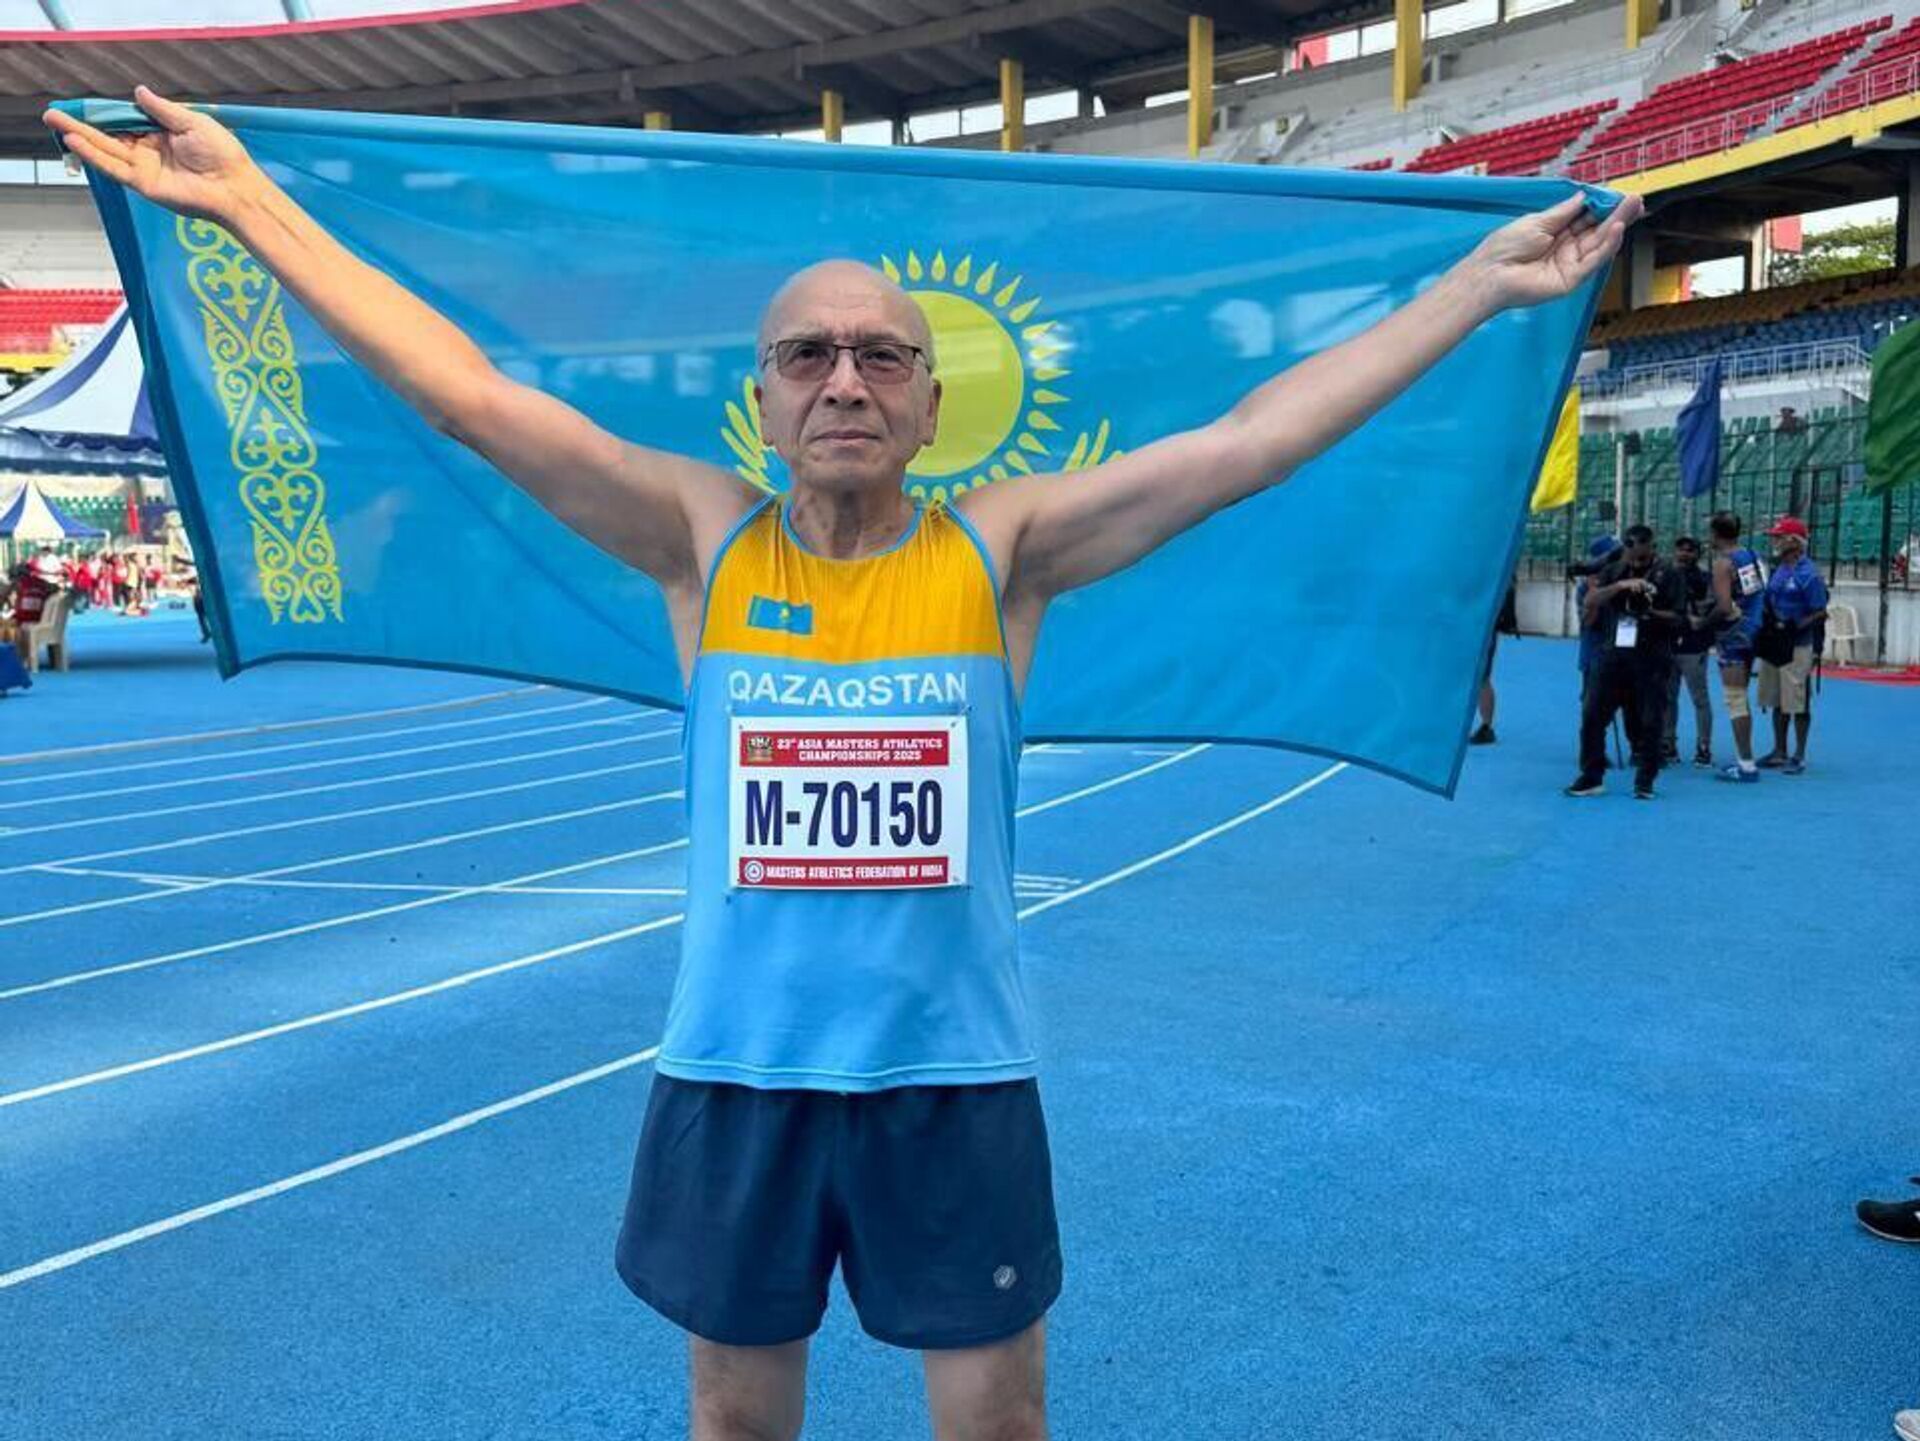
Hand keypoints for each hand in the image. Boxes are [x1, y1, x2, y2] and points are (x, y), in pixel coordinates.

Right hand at [42, 86, 262, 223]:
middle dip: (81, 123)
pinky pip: (114, 167)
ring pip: (105, 149)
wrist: (235, 186)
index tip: (84, 104)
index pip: (126, 121)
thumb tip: (138, 92)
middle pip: (108, 134)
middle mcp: (149, 151)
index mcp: (162, 134)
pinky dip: (94, 155)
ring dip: (79, 136)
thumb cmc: (223, 154)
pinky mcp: (144, 184)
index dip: (104, 113)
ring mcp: (145, 168)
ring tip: (54, 122)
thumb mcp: (192, 122)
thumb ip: (163, 109)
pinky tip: (75, 142)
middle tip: (52, 113)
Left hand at [1465, 192, 1644, 309]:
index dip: (1603, 207)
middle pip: (1597, 230)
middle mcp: (1566, 250)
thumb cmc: (1504, 248)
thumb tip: (1583, 196)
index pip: (1586, 218)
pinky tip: (1617, 229)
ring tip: (1634, 207)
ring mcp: (1569, 265)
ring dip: (1618, 225)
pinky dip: (1607, 245)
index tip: (1618, 194)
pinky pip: (1593, 261)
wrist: (1489, 274)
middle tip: (1636, 199)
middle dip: (1618, 214)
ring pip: (1600, 244)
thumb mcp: (1537, 222)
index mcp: (1556, 233)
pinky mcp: (1570, 280)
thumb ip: (1563, 212)